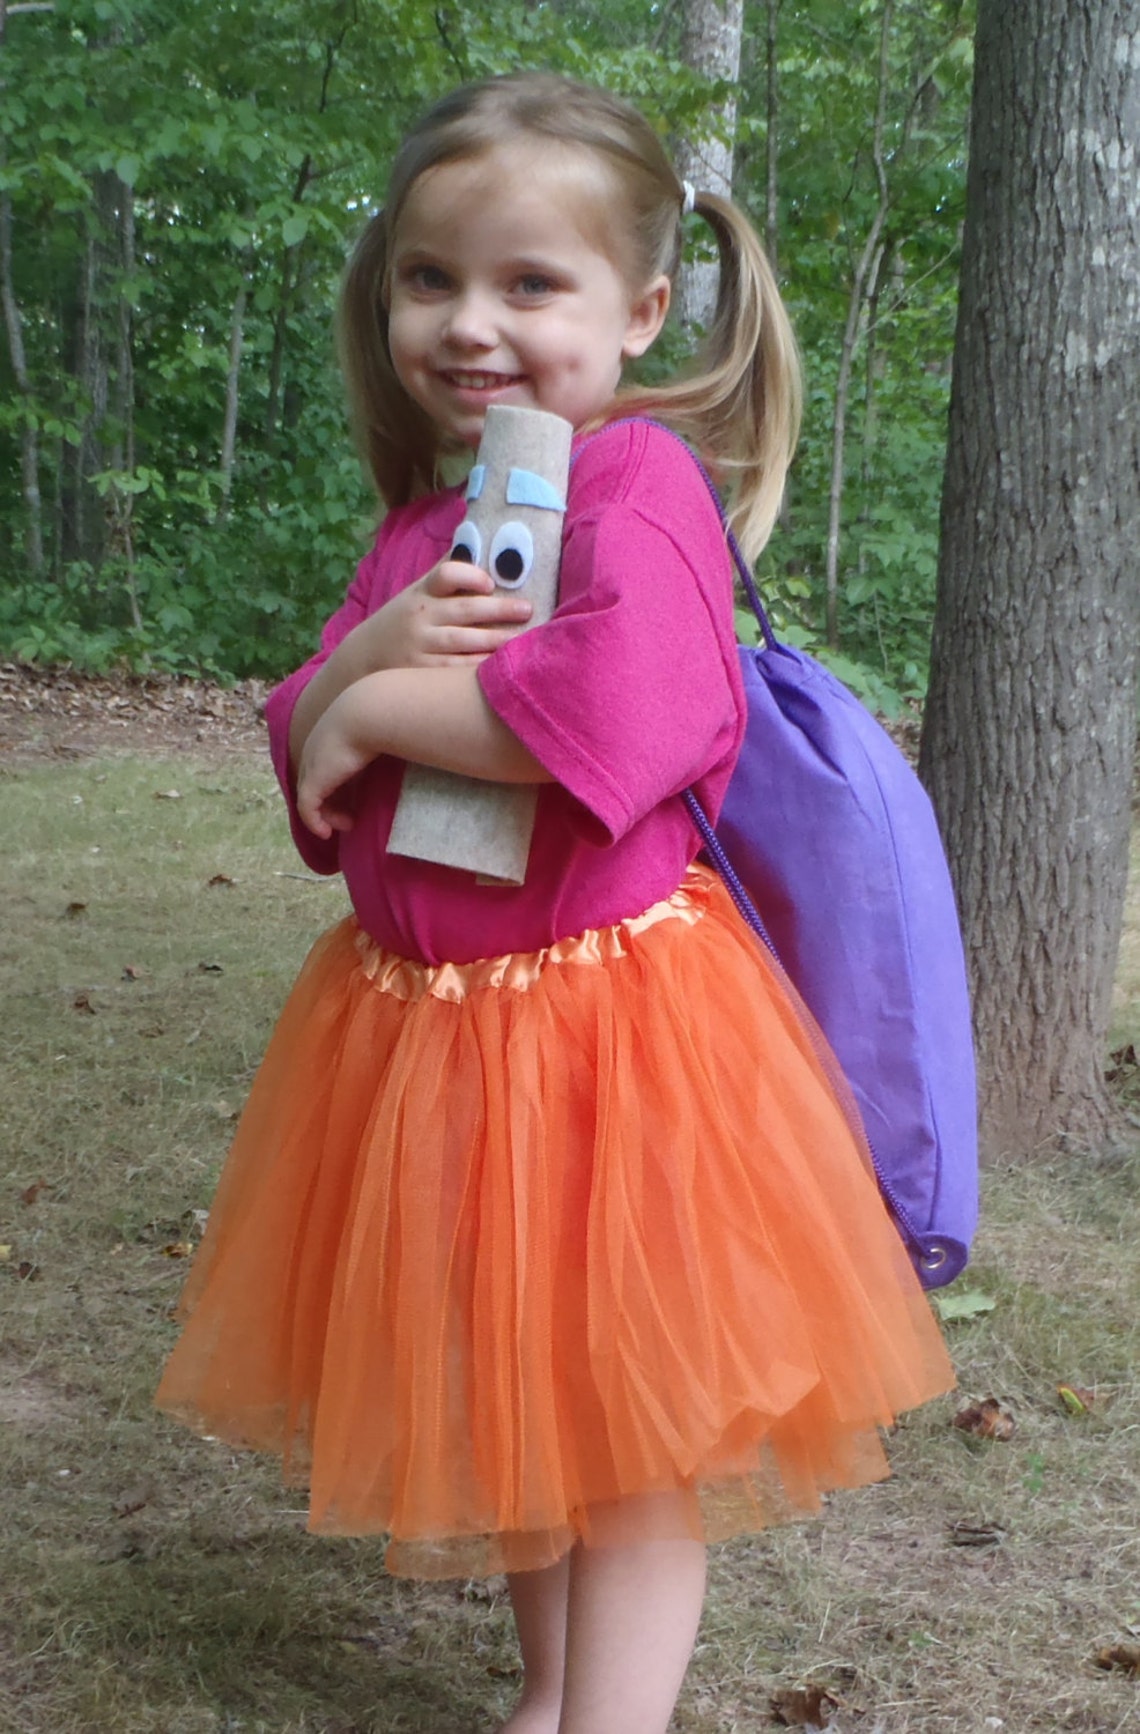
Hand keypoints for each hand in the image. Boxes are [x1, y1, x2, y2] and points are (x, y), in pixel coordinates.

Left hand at [296, 690, 373, 839]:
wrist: (370, 715)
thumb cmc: (384, 719)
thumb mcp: (383, 730)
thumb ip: (387, 741)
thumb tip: (411, 749)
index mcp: (330, 735)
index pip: (326, 763)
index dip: (338, 782)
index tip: (356, 797)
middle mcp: (316, 750)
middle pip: (316, 782)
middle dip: (332, 801)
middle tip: (352, 816)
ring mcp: (312, 766)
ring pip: (311, 797)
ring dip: (328, 814)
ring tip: (349, 824)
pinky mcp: (313, 782)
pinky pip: (307, 809)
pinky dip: (315, 823)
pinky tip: (327, 833)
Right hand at [352, 558, 532, 670]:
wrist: (364, 656)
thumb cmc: (404, 619)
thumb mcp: (417, 593)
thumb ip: (445, 574)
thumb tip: (477, 540)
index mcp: (422, 591)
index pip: (445, 574)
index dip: (470, 576)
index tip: (491, 583)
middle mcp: (421, 616)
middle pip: (464, 610)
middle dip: (499, 610)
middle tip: (527, 609)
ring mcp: (420, 645)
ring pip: (463, 642)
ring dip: (495, 640)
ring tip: (521, 638)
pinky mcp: (421, 671)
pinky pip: (455, 668)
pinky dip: (478, 666)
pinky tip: (498, 664)